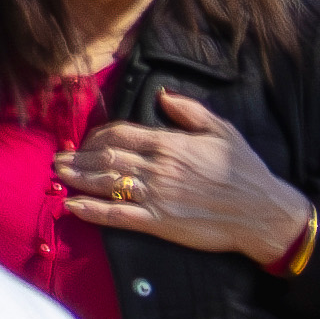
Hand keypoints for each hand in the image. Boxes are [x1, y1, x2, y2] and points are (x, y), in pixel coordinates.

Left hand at [64, 90, 311, 261]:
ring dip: (78, 178)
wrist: (262, 212)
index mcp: (170, 143)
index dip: (97, 137)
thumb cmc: (245, 170)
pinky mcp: (159, 222)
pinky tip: (72, 207)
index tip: (85, 142)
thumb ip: (189, 111)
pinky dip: (92, 211)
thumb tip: (162, 96)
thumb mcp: (221, 130)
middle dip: (79, 158)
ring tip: (58, 175)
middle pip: (106, 158)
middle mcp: (158, 167)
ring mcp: (156, 195)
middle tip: (58, 159)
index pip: (120, 134)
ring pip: (106, 183)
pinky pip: (117, 216)